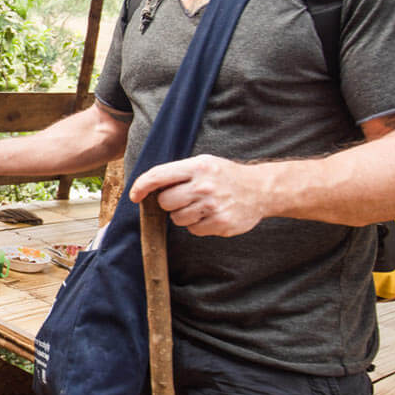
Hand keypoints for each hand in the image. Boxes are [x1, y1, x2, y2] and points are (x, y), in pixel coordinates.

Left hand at [128, 154, 271, 236]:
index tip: (134, 195)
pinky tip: (211, 215)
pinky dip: (197, 225)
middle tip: (183, 198)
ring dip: (183, 215)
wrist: (261, 189)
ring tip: (200, 206)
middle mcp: (204, 186)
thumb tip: (148, 187)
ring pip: (177, 219)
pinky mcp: (220, 224)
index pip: (158, 176)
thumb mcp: (204, 164)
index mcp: (197, 167)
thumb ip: (178, 173)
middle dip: (169, 202)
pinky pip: (193, 230)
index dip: (141, 186)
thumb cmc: (225, 176)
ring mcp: (213, 206)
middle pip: (165, 201)